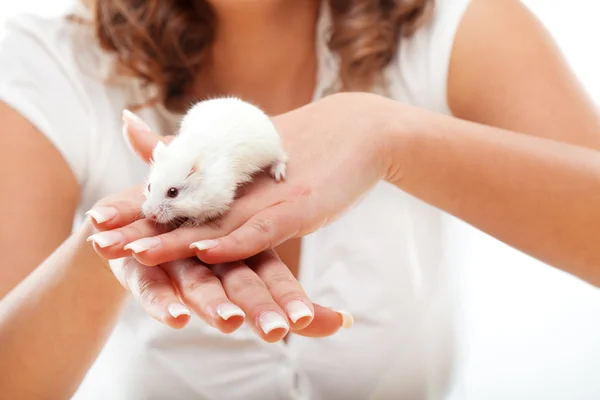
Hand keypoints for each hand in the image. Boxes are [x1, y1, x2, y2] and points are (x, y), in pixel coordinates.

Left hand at [89, 92, 391, 266]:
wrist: (359, 130)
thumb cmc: (306, 143)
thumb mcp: (253, 146)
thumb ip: (215, 156)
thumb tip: (172, 149)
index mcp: (230, 171)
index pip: (175, 190)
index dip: (135, 205)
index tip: (97, 218)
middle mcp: (244, 182)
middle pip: (185, 208)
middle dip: (140, 226)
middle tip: (99, 239)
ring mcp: (270, 196)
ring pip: (215, 222)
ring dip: (175, 240)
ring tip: (134, 253)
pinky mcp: (299, 208)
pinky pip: (261, 230)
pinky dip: (232, 241)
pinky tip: (204, 251)